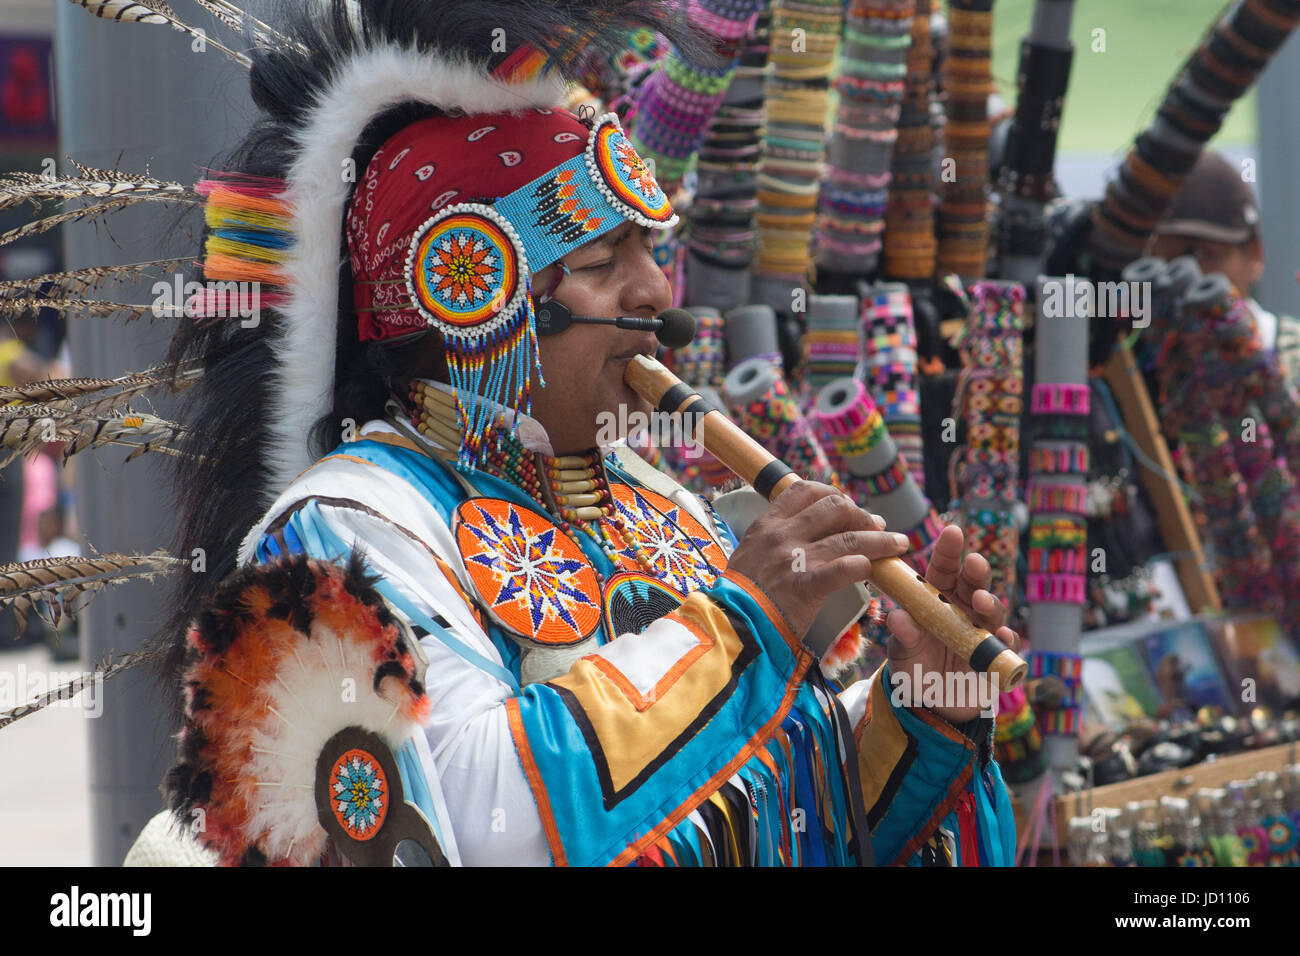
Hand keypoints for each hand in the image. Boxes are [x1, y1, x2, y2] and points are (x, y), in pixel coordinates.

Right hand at [726, 481, 908, 640]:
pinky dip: (865, 565)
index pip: (805, 490)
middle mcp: (782, 535)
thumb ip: (774, 542)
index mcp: (767, 525)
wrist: (730, 626)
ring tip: (898, 544)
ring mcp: (795, 559)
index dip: (833, 493)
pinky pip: (847, 568)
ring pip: (850, 537)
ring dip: (880, 540)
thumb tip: (803, 536)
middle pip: (834, 506)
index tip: (846, 505)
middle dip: (861, 514)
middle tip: (876, 526)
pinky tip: (875, 570)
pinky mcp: (807, 586)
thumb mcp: (749, 556)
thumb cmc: (739, 598)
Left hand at [885, 525, 1020, 724]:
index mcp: (938, 599)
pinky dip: (1005, 641)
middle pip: (974, 583)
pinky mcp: (996, 656)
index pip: (944, 569)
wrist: (932, 704)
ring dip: (989, 604)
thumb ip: (903, 635)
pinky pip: (1005, 646)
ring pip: (993, 611)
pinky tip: (1002, 636)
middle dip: (976, 572)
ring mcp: (983, 631)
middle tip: (974, 562)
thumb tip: (895, 617)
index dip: (948, 551)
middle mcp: (963, 609)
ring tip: (981, 601)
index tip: (951, 531)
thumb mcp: (902, 653)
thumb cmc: (915, 667)